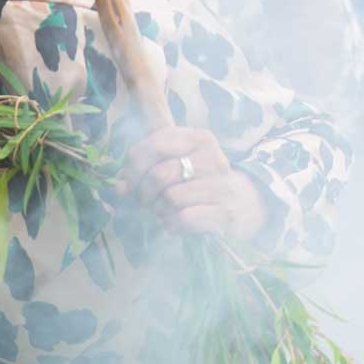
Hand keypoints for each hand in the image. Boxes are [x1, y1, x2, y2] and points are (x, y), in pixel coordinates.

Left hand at [119, 125, 265, 240]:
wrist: (243, 205)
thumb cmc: (199, 182)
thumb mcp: (177, 163)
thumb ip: (146, 167)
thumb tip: (120, 186)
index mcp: (199, 138)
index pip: (155, 144)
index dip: (135, 166)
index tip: (131, 180)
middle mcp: (213, 158)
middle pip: (159, 174)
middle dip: (144, 193)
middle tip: (146, 201)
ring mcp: (221, 187)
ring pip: (170, 197)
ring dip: (159, 210)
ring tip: (163, 211)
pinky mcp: (224, 213)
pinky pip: (184, 218)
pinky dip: (172, 225)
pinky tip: (174, 223)